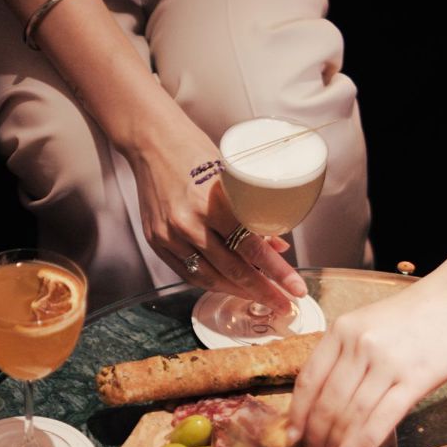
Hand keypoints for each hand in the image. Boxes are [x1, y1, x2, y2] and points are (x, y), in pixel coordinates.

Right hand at [130, 119, 306, 309]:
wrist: (150, 142)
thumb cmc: (193, 151)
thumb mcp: (230, 175)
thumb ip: (251, 213)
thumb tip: (276, 246)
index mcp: (210, 203)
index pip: (251, 248)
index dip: (277, 273)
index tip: (295, 288)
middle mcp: (188, 224)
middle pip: (233, 270)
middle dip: (263, 291)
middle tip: (284, 304)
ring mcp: (169, 236)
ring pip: (210, 278)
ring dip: (238, 291)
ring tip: (261, 298)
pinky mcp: (157, 242)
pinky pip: (188, 274)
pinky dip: (212, 283)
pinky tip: (229, 286)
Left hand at [288, 287, 446, 446]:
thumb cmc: (414, 317)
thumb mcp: (367, 326)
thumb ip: (344, 357)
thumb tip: (322, 403)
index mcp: (341, 330)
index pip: (308, 379)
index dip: (297, 413)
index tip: (292, 435)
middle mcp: (359, 345)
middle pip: (327, 401)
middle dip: (315, 436)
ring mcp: (386, 363)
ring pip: (350, 414)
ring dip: (335, 445)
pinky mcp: (414, 380)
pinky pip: (380, 419)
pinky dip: (360, 444)